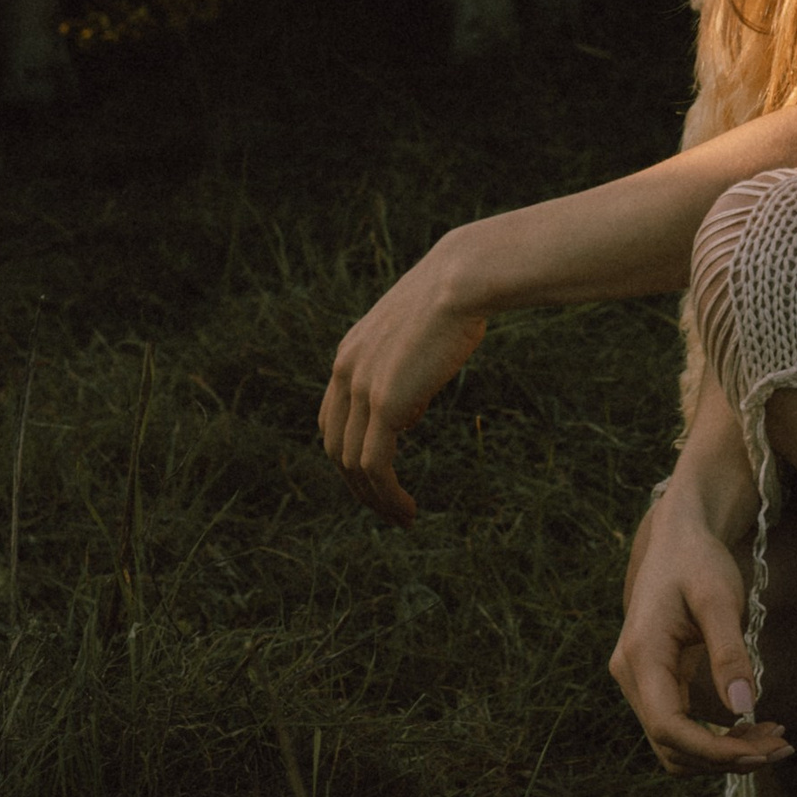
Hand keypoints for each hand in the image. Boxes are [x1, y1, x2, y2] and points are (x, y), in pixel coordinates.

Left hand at [320, 244, 491, 524]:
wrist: (463, 278)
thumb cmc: (456, 297)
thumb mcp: (419, 334)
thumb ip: (404, 370)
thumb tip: (408, 412)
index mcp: (349, 355)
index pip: (333, 419)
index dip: (349, 452)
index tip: (376, 476)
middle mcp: (344, 372)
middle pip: (336, 447)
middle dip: (357, 485)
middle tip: (385, 507)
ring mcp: (361, 388)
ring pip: (353, 464)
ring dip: (374, 498)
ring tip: (401, 518)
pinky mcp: (385, 403)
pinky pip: (376, 465)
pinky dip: (387, 494)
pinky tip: (407, 509)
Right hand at [611, 488, 791, 776]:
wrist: (676, 538)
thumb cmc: (697, 561)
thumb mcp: (718, 597)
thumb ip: (729, 652)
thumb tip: (744, 710)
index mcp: (641, 655)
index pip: (668, 727)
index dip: (711, 750)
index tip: (758, 753)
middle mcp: (632, 676)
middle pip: (672, 745)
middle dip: (725, 757)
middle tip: (782, 748)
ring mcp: (642, 683)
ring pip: (676, 742)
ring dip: (723, 751)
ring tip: (775, 740)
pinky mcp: (658, 684)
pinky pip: (683, 725)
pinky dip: (717, 734)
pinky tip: (756, 726)